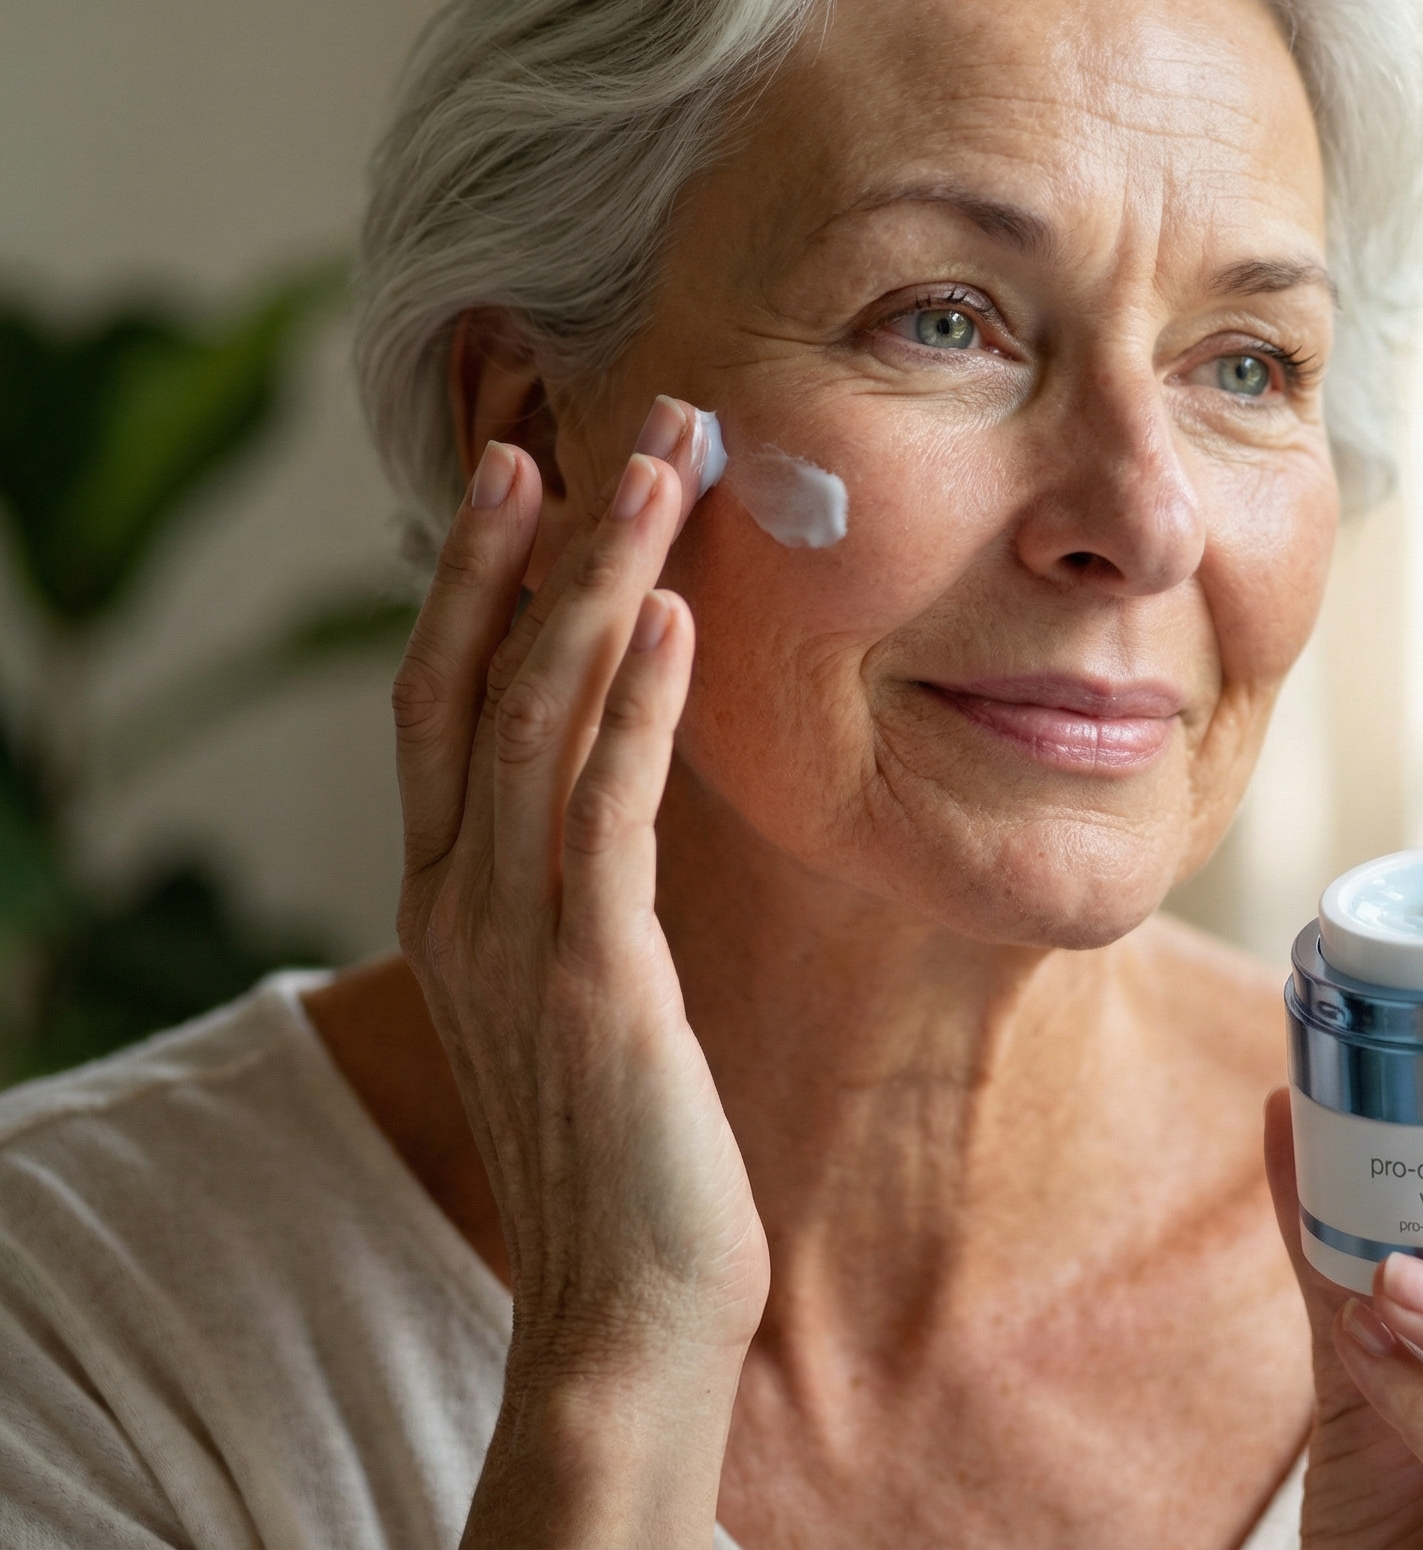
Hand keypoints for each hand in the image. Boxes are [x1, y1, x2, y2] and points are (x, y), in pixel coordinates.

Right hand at [391, 396, 765, 1546]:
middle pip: (473, 678)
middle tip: (599, 419)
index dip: (473, 577)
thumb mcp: (588, 987)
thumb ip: (581, 884)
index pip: (442, 700)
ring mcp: (513, 936)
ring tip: (655, 471)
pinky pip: (604, 812)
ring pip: (536, 717)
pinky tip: (679, 621)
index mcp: (451, 896)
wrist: (630, 1304)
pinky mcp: (593, 978)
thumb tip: (628, 781)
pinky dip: (635, 707)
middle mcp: (458, 899)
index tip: (526, 463)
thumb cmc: (631, 1142)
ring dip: (597, 584)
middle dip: (534, 542)